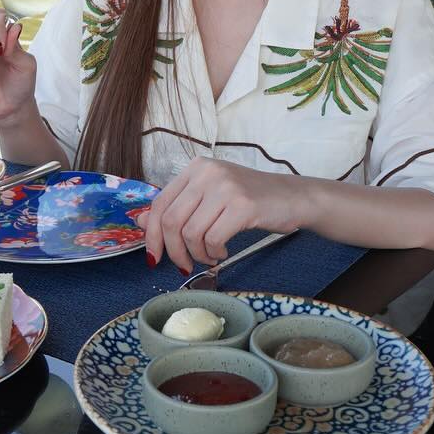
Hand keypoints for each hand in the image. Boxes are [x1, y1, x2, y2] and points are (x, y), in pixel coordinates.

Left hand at [144, 158, 303, 273]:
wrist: (294, 197)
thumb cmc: (251, 200)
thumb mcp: (210, 198)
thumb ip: (177, 207)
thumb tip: (140, 221)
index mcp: (196, 168)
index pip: (159, 203)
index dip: (151, 234)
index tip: (154, 257)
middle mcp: (207, 173)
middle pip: (170, 221)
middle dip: (173, 251)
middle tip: (184, 265)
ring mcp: (225, 187)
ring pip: (190, 233)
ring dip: (198, 254)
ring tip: (211, 255)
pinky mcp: (243, 206)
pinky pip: (213, 239)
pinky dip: (214, 253)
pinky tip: (223, 252)